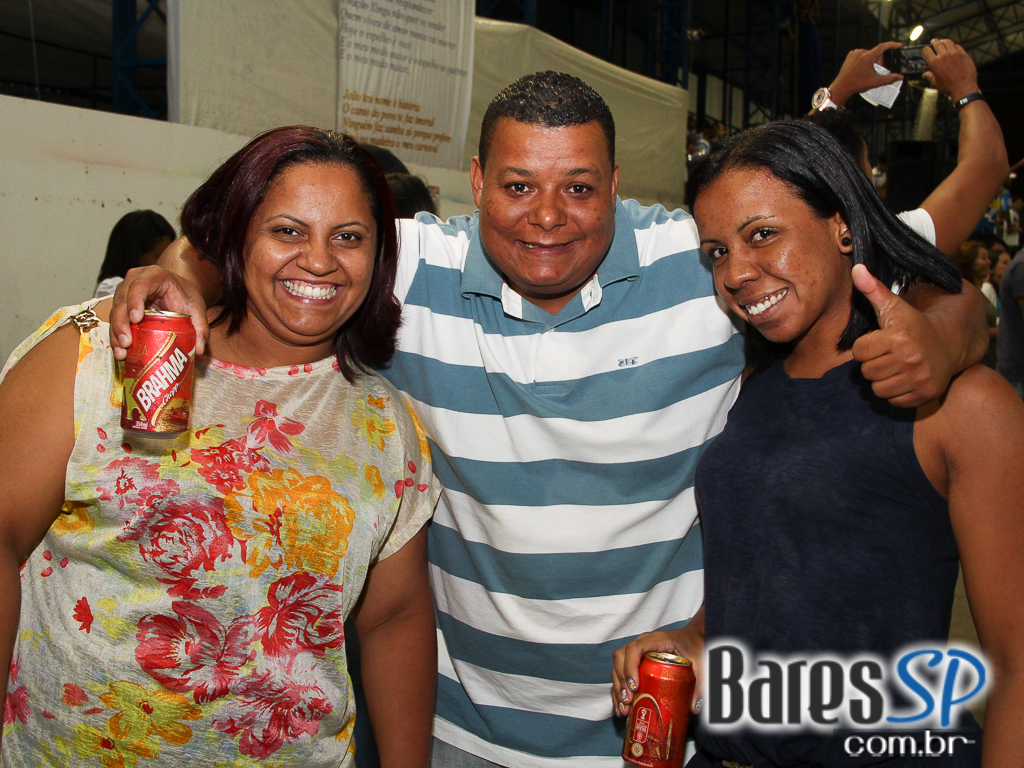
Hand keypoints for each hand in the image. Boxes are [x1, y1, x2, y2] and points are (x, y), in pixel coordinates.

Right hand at [109, 266, 210, 359]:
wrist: (178, 290)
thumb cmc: (185, 295)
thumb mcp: (197, 308)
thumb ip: (201, 326)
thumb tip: (200, 349)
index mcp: (154, 275)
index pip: (140, 285)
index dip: (134, 301)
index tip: (135, 319)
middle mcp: (134, 280)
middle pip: (122, 301)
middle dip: (121, 324)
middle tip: (126, 343)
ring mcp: (124, 291)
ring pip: (115, 312)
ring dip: (116, 333)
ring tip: (121, 352)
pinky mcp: (120, 304)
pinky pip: (115, 320)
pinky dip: (116, 336)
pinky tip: (120, 352)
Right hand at [611, 611, 704, 718]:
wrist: (692, 638)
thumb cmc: (694, 646)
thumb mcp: (700, 662)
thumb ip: (700, 684)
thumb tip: (695, 708)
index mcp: (655, 640)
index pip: (635, 648)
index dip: (630, 666)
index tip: (635, 686)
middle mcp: (642, 644)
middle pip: (621, 658)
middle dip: (621, 681)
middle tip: (629, 700)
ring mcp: (636, 653)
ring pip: (617, 667)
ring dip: (618, 687)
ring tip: (624, 708)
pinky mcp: (635, 663)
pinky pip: (620, 674)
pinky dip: (618, 690)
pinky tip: (621, 707)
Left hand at [828, 42, 902, 106]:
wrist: (842, 86)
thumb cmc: (857, 84)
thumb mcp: (875, 82)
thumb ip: (889, 79)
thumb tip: (900, 77)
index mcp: (867, 57)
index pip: (883, 47)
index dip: (891, 45)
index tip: (898, 45)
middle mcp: (861, 52)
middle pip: (876, 53)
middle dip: (878, 61)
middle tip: (874, 72)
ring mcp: (854, 53)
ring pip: (869, 54)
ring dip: (871, 61)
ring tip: (866, 71)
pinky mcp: (850, 55)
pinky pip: (861, 55)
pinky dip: (864, 60)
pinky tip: (860, 68)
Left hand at [850, 264, 953, 406]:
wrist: (951, 342)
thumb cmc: (915, 324)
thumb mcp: (894, 306)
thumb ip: (873, 290)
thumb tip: (856, 268)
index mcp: (897, 338)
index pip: (859, 352)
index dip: (866, 346)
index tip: (880, 341)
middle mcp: (909, 359)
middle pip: (866, 372)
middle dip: (874, 363)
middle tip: (889, 354)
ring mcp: (918, 379)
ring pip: (877, 389)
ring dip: (882, 380)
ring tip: (895, 366)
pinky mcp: (924, 394)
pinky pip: (893, 401)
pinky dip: (896, 393)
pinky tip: (905, 378)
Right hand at [922, 39, 978, 101]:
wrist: (963, 87)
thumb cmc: (948, 87)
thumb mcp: (936, 83)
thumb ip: (930, 76)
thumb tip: (924, 75)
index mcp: (934, 63)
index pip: (927, 50)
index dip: (926, 49)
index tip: (927, 50)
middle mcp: (944, 55)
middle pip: (937, 43)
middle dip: (934, 42)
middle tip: (934, 41)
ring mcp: (954, 53)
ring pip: (948, 42)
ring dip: (944, 41)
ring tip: (943, 41)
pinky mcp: (963, 54)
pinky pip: (957, 46)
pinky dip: (953, 46)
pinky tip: (953, 47)